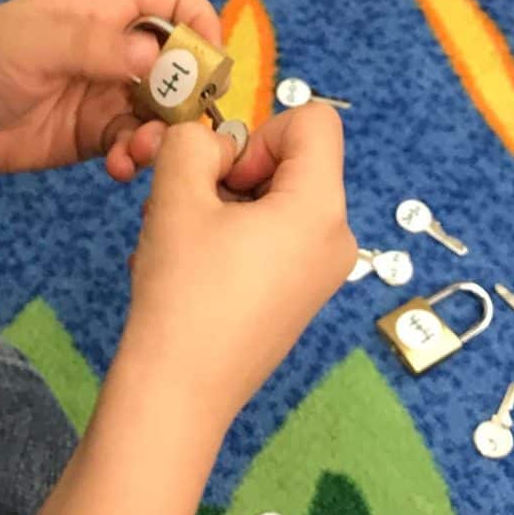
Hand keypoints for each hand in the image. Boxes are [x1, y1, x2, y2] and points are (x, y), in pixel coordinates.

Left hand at [0, 0, 218, 179]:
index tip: (208, 60)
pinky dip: (134, 158)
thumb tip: (160, 54)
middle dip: (189, 93)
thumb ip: (97, 46)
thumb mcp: (38, 43)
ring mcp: (111, 96)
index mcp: (107, 12)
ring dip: (163, 134)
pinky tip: (118, 167)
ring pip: (162, 112)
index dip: (199, 23)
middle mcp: (118, 52)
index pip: (173, 1)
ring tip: (141, 149)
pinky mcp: (99, 136)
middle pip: (180, 64)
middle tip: (184, 122)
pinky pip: (134, 145)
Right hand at [121, 103, 356, 424]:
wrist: (178, 393)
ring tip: (178, 245)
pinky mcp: (298, 296)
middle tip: (186, 211)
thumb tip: (213, 149)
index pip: (314, 121)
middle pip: (290, 163)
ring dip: (220, 208)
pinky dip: (230, 238)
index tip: (224, 180)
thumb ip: (192, 142)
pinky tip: (193, 270)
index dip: (260, 132)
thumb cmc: (183, 290)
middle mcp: (336, 237)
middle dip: (231, 175)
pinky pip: (270, 240)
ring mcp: (320, 272)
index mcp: (322, 207)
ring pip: (272, 202)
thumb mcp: (177, 195)